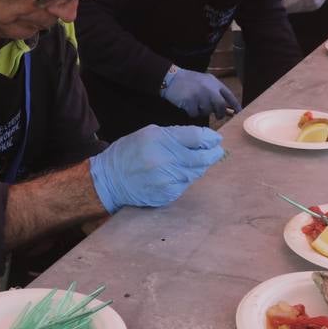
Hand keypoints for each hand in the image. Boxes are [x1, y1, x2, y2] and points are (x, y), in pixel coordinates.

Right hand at [88, 125, 225, 212]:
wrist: (109, 179)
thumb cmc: (130, 152)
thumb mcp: (149, 133)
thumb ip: (176, 135)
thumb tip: (203, 138)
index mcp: (160, 139)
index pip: (197, 138)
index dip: (211, 138)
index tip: (216, 139)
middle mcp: (165, 160)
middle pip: (201, 158)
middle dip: (213, 154)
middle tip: (217, 151)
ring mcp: (166, 180)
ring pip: (195, 173)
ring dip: (199, 167)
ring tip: (196, 161)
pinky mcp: (166, 194)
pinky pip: (185, 185)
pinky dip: (186, 178)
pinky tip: (177, 174)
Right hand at [160, 68, 239, 117]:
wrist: (172, 78)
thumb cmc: (189, 81)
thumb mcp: (204, 82)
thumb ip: (215, 92)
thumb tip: (225, 108)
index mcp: (214, 83)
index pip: (228, 94)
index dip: (235, 104)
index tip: (239, 112)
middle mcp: (209, 89)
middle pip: (220, 106)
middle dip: (220, 113)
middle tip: (218, 116)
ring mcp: (200, 95)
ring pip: (207, 111)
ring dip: (202, 111)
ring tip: (195, 103)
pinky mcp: (191, 102)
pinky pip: (195, 114)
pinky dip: (192, 113)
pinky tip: (187, 105)